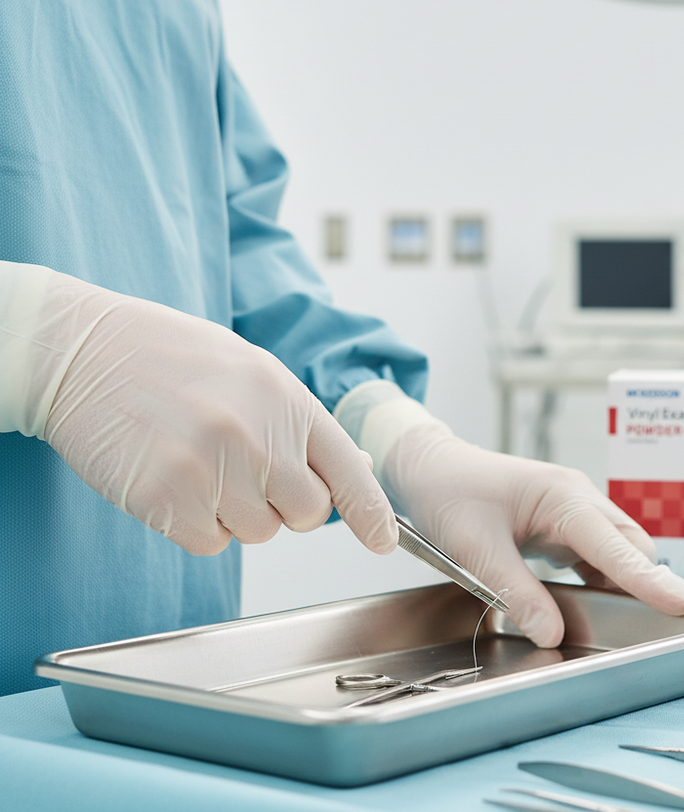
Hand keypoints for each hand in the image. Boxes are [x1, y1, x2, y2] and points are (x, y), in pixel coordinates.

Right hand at [38, 272, 395, 554]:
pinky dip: (196, 523)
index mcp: (288, 400)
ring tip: (201, 461)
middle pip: (307, 513)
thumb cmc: (173, 359)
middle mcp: (261, 437)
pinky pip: (209, 542)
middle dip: (286, 506)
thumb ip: (299, 422)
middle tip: (248, 472)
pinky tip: (174, 478)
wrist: (87, 353)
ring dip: (236, 512)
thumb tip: (351, 467)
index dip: (370, 513)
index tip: (383, 540)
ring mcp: (216, 470)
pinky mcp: (170, 500)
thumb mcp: (253, 372)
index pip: (347, 470)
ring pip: (257, 532)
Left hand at [382, 422, 683, 647]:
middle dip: (647, 583)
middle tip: (661, 626)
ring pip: (619, 550)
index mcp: (561, 496)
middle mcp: (578, 498)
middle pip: (631, 546)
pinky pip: (599, 554)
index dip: (646, 578)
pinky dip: (604, 579)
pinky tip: (595, 603)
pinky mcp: (565, 523)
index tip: (681, 603)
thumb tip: (554, 636)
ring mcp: (574, 509)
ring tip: (633, 622)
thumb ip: (516, 592)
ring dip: (626, 582)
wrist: (432, 468)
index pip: (614, 544)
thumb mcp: (475, 549)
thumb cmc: (451, 496)